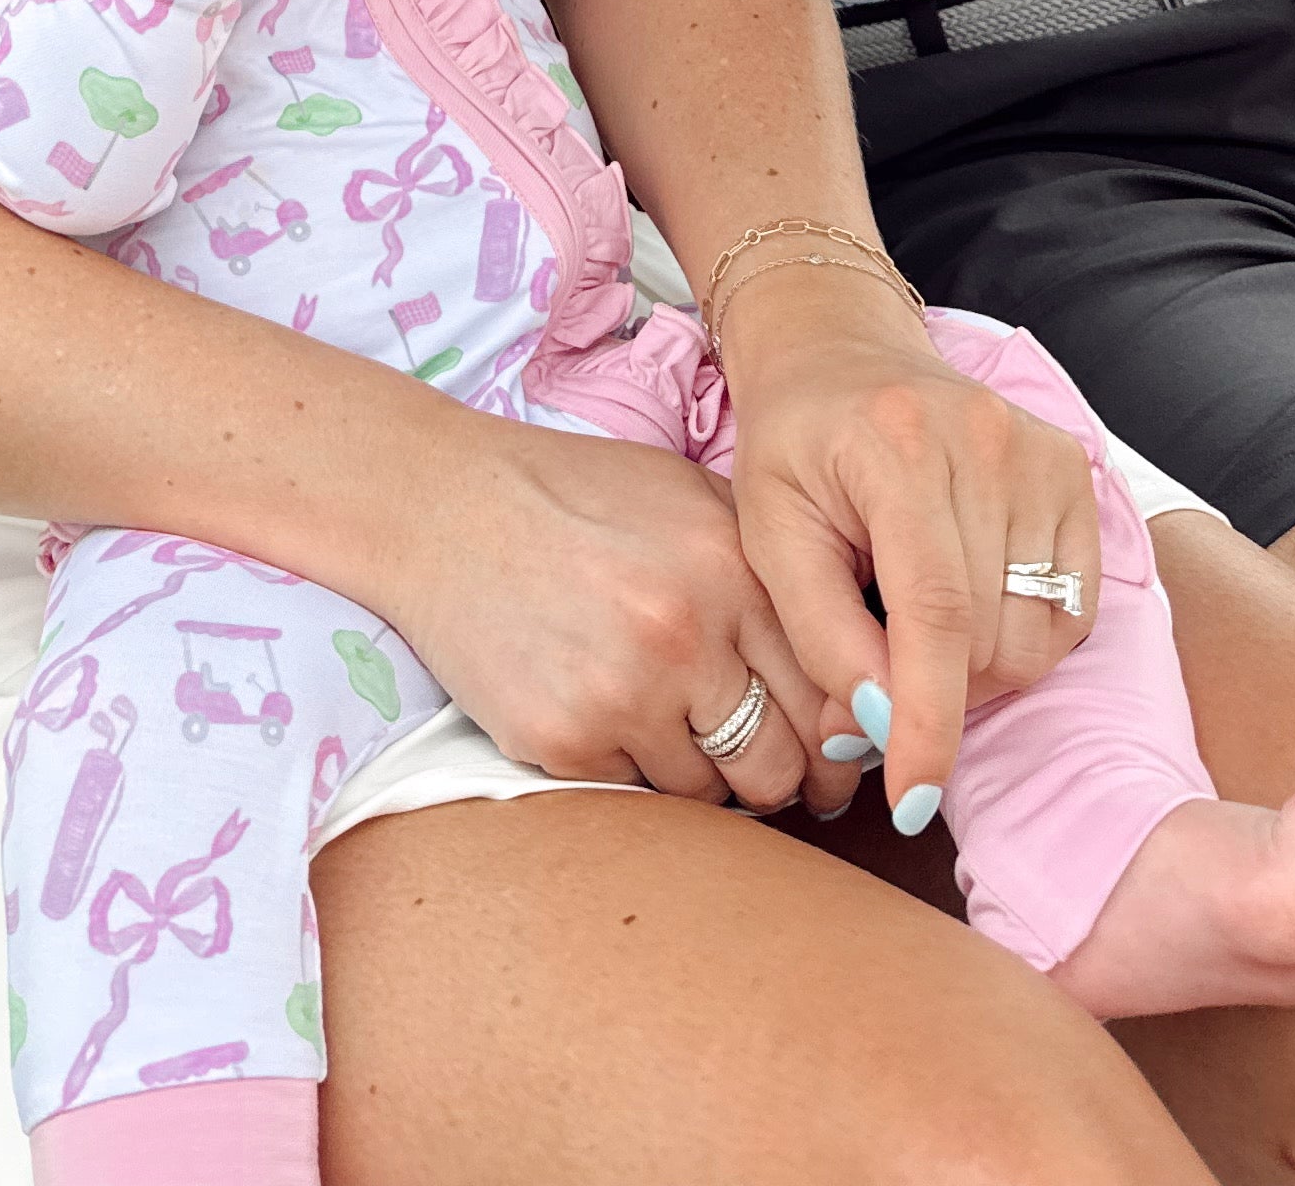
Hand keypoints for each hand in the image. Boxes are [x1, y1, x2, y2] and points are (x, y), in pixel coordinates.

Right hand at [372, 415, 827, 817]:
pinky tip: (605, 712)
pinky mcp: (564, 740)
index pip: (828, 698)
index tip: (828, 755)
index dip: (835, 740)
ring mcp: (623, 693)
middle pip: (779, 766)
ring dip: (701, 776)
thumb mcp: (691, 498)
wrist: (445, 507)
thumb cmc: (577, 497)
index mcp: (730, 568)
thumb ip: (771, 574)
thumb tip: (850, 667)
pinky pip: (635, 797)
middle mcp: (686, 635)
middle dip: (780, 777)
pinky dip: (631, 770)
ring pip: (711, 797)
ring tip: (669, 723)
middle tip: (760, 764)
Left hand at [714, 261, 1101, 829]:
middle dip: (934, 693)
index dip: (927, 720)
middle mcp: (984, 440)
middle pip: (988, 637)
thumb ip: (820, 635)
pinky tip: (970, 606)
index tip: (913, 799)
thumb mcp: (769, 533)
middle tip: (880, 675)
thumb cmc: (794, 448)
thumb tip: (876, 729)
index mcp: (897, 446)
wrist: (838, 352)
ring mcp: (1040, 452)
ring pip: (1036, 637)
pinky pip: (1072, 610)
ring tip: (917, 629)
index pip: (934, 614)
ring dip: (978, 670)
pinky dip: (1023, 638)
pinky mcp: (1075, 471)